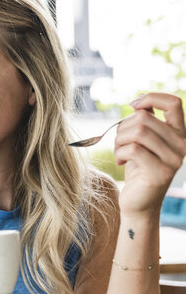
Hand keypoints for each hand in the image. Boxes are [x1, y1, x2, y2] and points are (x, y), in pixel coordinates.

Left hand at [114, 93, 185, 217]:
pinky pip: (133, 150)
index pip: (174, 103)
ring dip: (119, 140)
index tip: (133, 106)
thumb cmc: (138, 167)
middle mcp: (182, 145)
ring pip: (138, 132)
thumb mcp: (143, 141)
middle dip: (124, 127)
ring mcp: (174, 160)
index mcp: (180, 133)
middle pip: (145, 118)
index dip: (151, 98)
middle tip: (120, 142)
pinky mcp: (161, 173)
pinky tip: (121, 162)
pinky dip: (119, 153)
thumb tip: (140, 102)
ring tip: (119, 151)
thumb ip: (146, 121)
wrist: (138, 201)